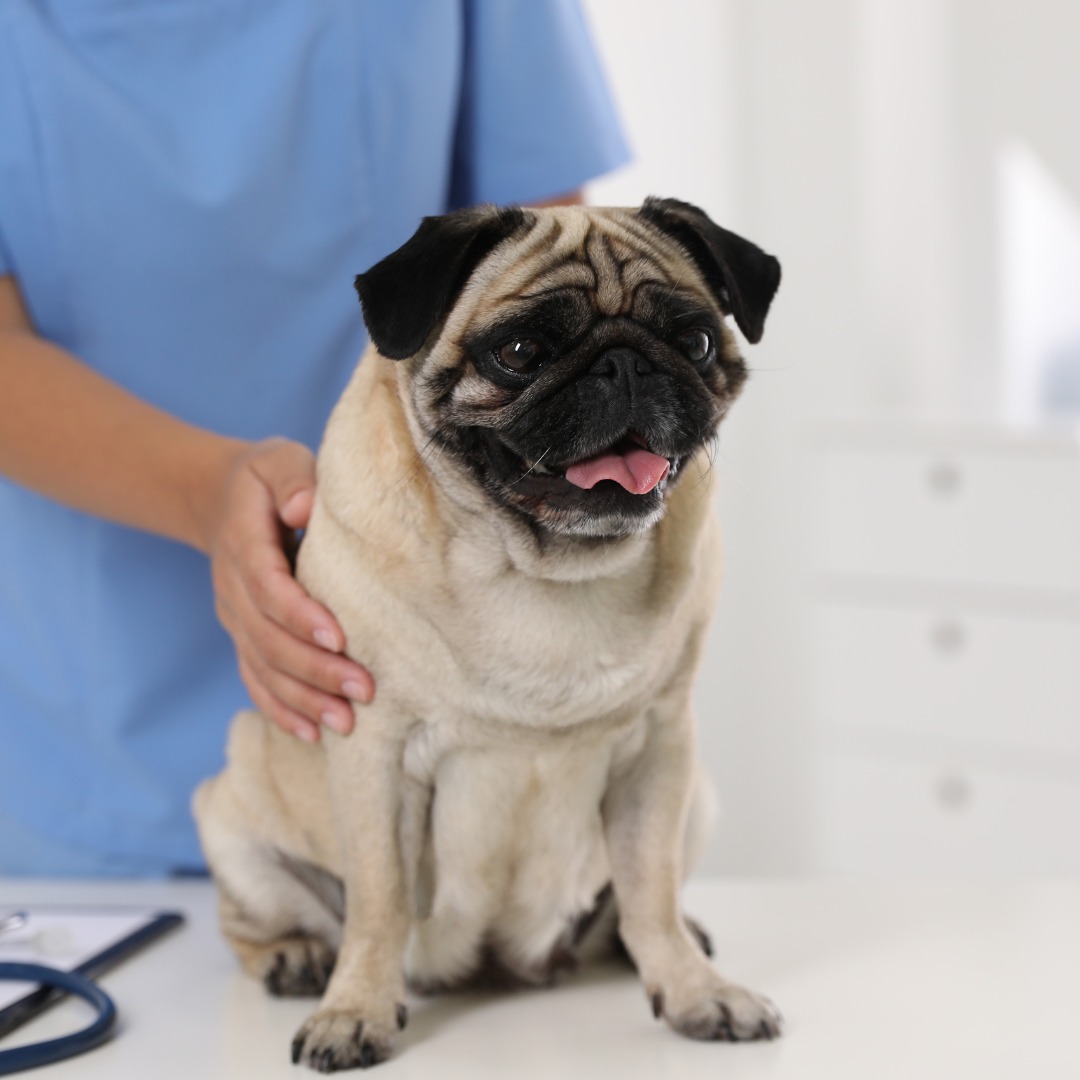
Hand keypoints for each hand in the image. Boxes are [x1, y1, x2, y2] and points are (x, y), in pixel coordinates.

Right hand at [205, 438, 373, 740]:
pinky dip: (281, 709)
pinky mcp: (243, 636)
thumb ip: (293, 479)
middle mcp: (234, 590)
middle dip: (315, 669)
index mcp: (244, 546)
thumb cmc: (264, 479)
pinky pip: (256, 679)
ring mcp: (235, 619)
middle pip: (269, 639)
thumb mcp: (277, 460)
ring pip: (263, 668)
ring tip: (346, 722)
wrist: (216, 500)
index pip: (269, 589)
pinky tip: (312, 734)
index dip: (301, 616)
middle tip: (363, 689)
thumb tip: (305, 508)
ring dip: (304, 698)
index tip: (339, 637)